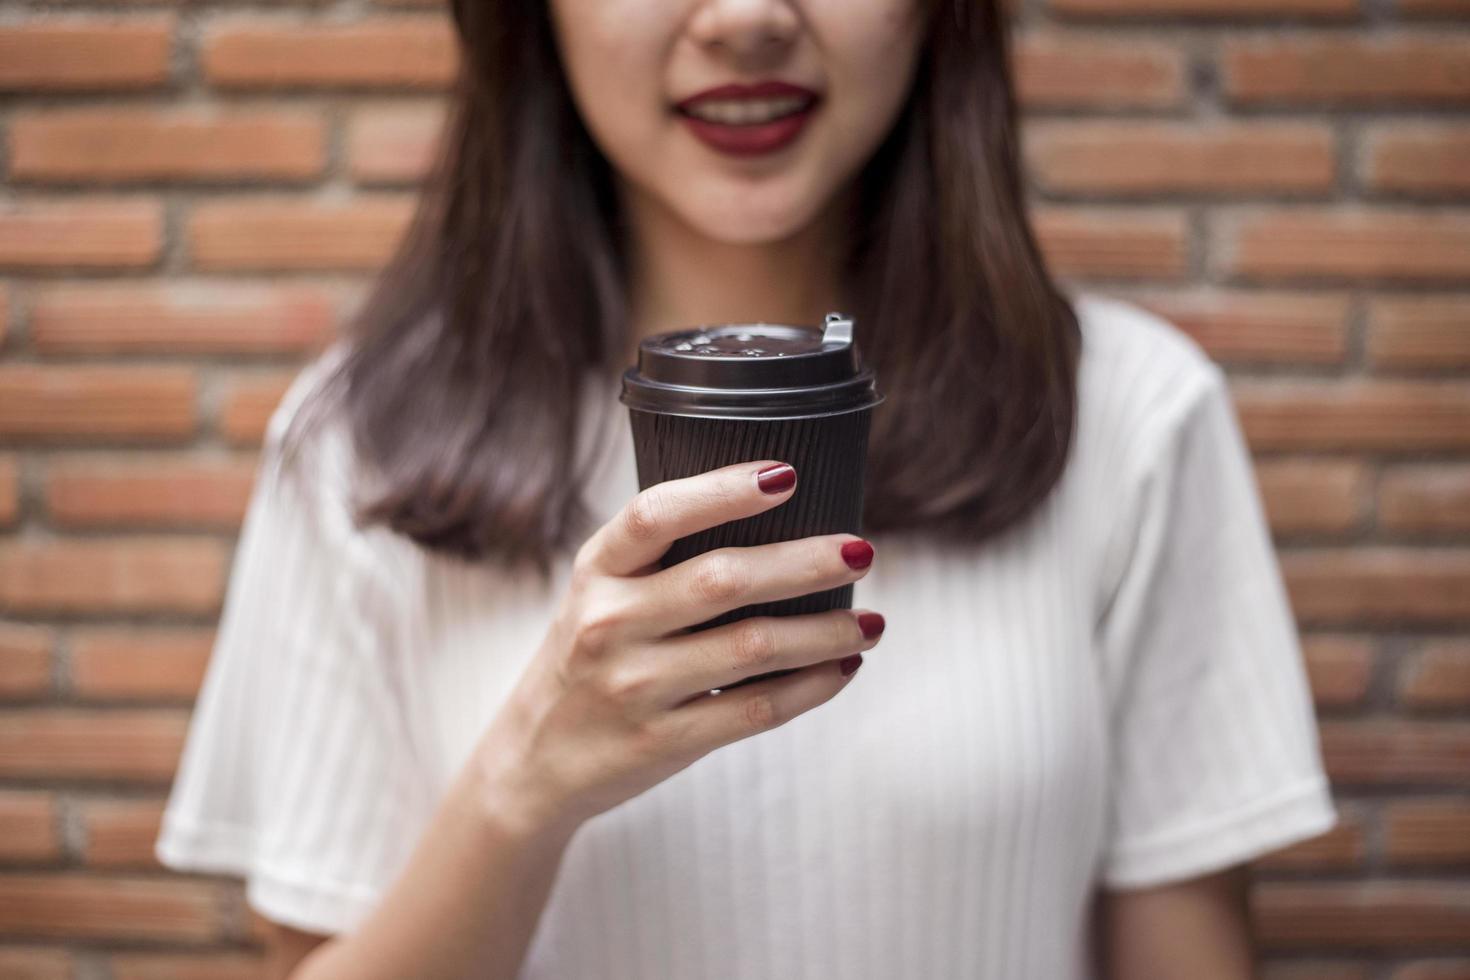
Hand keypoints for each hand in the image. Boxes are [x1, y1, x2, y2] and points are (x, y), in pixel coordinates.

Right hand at [473, 460, 884, 830]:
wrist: (534, 759)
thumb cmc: (591, 654)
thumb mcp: (600, 591)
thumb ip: (663, 557)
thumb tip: (783, 517)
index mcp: (597, 570)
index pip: (655, 515)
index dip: (722, 490)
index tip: (787, 475)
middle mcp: (609, 623)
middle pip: (722, 580)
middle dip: (805, 562)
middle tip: (862, 551)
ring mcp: (635, 687)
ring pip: (752, 648)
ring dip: (825, 632)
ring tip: (872, 622)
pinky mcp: (663, 741)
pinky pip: (755, 710)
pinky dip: (811, 687)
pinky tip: (842, 668)